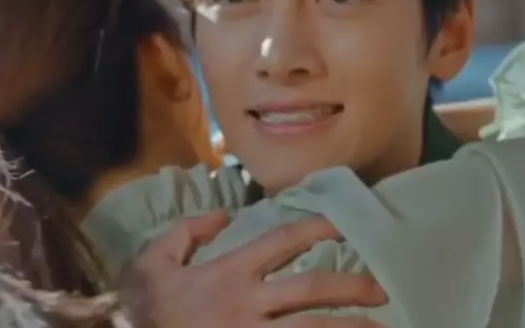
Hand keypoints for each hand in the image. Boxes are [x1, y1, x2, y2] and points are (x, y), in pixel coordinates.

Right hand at [120, 212, 386, 327]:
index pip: (283, 241)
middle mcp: (248, 305)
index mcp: (228, 273)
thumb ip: (186, 231)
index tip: (345, 225)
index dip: (318, 228)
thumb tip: (221, 213)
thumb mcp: (152, 261)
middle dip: (352, 288)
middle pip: (311, 290)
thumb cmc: (142, 311)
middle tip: (382, 290)